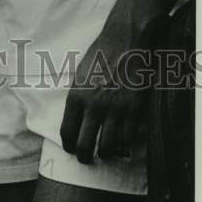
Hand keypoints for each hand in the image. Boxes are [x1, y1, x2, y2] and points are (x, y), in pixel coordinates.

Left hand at [60, 29, 149, 163]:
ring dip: (105, 153)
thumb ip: (77, 98)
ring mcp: (115, 110)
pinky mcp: (134, 110)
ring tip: (104, 152)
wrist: (125, 42)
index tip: (70, 149)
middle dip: (84, 157)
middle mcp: (94, 106)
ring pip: (108, 147)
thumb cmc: (100, 55)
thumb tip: (75, 119)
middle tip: (86, 159)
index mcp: (76, 96)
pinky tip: (121, 142)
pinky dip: (124, 144)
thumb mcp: (80, 74)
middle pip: (85, 146)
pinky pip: (127, 138)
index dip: (68, 146)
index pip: (67, 132)